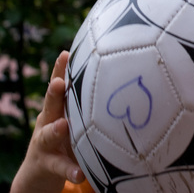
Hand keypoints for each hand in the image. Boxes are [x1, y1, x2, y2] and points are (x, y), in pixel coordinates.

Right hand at [10, 51, 84, 192]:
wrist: (40, 170)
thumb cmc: (65, 135)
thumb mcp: (73, 117)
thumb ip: (88, 101)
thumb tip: (119, 78)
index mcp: (58, 108)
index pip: (59, 86)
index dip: (60, 70)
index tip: (65, 53)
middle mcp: (48, 121)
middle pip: (51, 104)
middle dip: (54, 93)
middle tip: (60, 83)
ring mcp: (45, 144)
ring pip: (49, 135)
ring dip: (56, 129)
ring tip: (64, 125)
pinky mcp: (48, 164)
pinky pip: (60, 167)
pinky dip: (70, 170)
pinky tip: (80, 174)